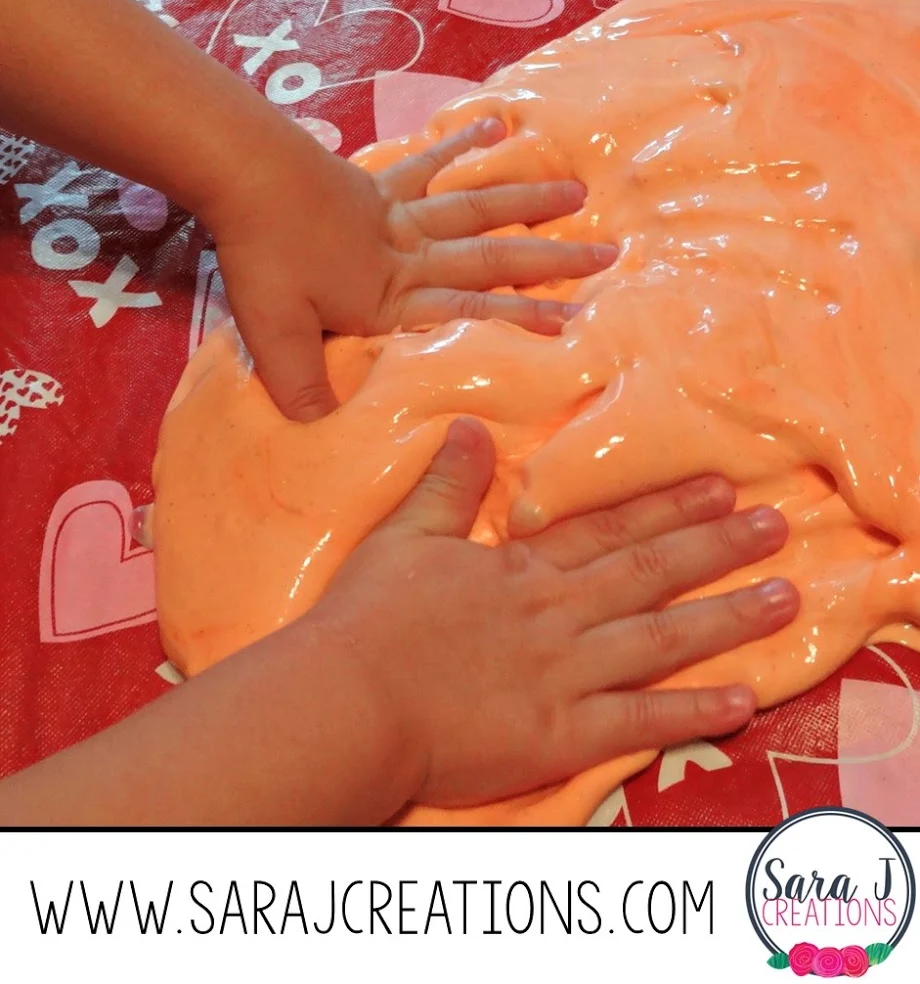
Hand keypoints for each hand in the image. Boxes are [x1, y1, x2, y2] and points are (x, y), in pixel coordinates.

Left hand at [211, 116, 615, 420]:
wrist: (244, 176)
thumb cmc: (263, 258)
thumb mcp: (275, 338)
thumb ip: (301, 388)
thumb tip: (323, 433)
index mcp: (392, 296)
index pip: (470, 311)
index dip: (523, 319)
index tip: (578, 323)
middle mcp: (409, 253)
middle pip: (491, 256)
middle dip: (551, 259)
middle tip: (609, 253)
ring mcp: (397, 213)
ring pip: (475, 208)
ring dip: (527, 201)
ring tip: (578, 191)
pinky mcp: (377, 183)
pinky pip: (428, 164)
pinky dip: (462, 145)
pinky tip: (496, 126)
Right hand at [306, 419, 798, 812]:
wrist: (348, 701)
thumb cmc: (367, 622)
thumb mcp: (404, 535)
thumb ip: (447, 484)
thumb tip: (471, 426)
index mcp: (522, 569)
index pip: (609, 531)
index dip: (668, 508)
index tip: (720, 488)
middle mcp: (558, 615)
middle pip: (651, 574)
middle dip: (718, 548)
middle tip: (777, 526)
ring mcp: (565, 676)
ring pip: (662, 639)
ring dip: (727, 618)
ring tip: (783, 597)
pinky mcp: (560, 736)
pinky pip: (641, 723)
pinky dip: (694, 712)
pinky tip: (745, 700)